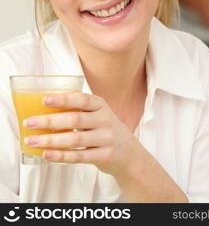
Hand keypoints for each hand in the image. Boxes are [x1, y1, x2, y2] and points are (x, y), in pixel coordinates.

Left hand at [23, 92, 138, 175]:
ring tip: (32, 141)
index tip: (44, 99)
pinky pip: (79, 156)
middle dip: (49, 121)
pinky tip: (47, 155)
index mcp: (101, 105)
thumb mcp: (99, 114)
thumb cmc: (106, 130)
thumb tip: (45, 109)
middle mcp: (105, 119)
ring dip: (50, 140)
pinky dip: (62, 156)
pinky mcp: (105, 156)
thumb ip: (79, 111)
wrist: (130, 154)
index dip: (63, 99)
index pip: (81, 99)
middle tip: (29, 123)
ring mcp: (106, 138)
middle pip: (75, 119)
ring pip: (75, 139)